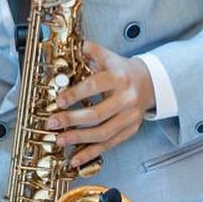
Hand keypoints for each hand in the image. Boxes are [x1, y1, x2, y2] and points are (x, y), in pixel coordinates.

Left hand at [46, 40, 154, 169]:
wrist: (149, 82)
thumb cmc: (121, 69)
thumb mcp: (107, 55)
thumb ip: (88, 50)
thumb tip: (68, 43)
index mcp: (119, 77)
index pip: (94, 86)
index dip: (75, 95)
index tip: (58, 101)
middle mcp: (126, 98)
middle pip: (97, 114)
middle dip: (71, 120)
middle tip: (52, 123)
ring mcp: (130, 117)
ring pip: (103, 133)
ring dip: (79, 139)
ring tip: (60, 139)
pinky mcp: (131, 130)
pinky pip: (110, 145)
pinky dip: (91, 153)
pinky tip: (76, 158)